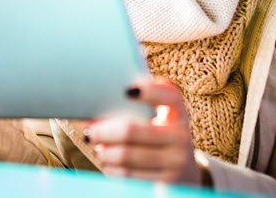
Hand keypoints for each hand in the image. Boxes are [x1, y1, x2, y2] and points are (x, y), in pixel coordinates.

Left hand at [85, 78, 202, 184]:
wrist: (185, 174)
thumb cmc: (162, 138)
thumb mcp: (162, 120)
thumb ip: (142, 105)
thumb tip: (96, 106)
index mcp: (179, 115)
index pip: (170, 97)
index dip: (150, 91)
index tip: (126, 91)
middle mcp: (181, 138)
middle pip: (130, 131)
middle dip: (102, 131)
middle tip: (90, 132)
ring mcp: (174, 164)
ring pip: (124, 156)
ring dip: (103, 152)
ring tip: (97, 148)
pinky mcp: (163, 184)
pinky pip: (126, 176)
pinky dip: (110, 168)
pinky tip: (108, 163)